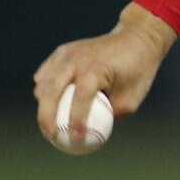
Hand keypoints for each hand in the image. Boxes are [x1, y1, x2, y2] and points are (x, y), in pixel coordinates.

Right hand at [33, 2, 176, 143]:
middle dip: (46, 118)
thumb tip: (92, 135)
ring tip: (51, 124)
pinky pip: (46, 74)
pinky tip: (50, 105)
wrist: (136, 38)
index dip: (76, 122)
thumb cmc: (136, 71)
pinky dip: (44, 90)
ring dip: (44, 105)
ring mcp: (67, 53)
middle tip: (51, 136)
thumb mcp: (131, 100)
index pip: (80, 99)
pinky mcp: (63, 51)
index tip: (76, 140)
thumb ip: (109, 117)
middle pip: (50, 91)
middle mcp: (77, 59)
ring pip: (43, 83)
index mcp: (96, 68)